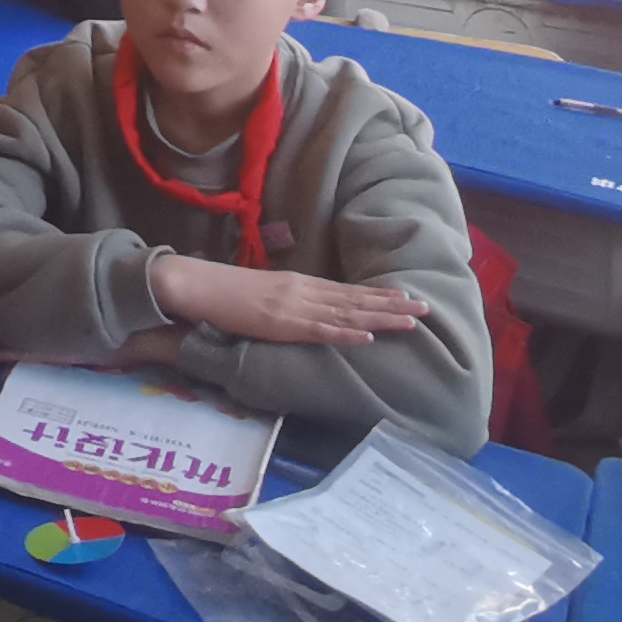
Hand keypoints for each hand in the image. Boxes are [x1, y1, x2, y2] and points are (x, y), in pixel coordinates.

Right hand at [142, 253, 432, 343]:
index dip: (378, 295)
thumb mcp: (264, 293)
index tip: (407, 298)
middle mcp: (303, 291)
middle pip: (355, 299)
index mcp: (299, 284)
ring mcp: (294, 306)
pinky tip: (367, 337)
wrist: (196, 285)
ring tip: (410, 321)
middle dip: (391, 305)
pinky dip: (346, 334)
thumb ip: (287, 300)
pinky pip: (319, 331)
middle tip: (425, 308)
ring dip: (381, 318)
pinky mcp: (280, 323)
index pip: (347, 291)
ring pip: (347, 314)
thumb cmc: (224, 292)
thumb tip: (306, 309)